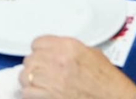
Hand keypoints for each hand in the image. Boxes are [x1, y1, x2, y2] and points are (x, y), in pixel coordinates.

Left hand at [19, 36, 135, 98]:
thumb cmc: (110, 83)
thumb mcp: (93, 56)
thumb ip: (71, 51)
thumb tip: (57, 53)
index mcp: (69, 47)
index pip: (38, 43)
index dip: (39, 51)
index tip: (40, 57)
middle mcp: (58, 60)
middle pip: (30, 59)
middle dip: (34, 67)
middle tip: (40, 73)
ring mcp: (52, 79)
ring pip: (25, 75)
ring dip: (30, 81)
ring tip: (38, 85)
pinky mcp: (48, 96)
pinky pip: (27, 92)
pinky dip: (30, 94)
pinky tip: (39, 95)